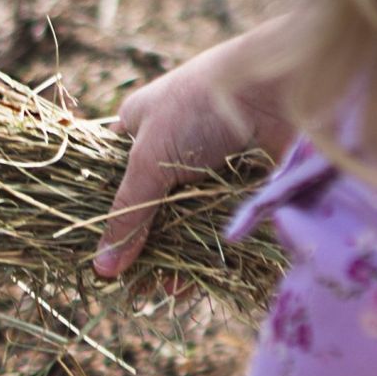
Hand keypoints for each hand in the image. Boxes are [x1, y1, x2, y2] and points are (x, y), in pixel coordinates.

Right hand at [96, 15, 299, 279]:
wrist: (281, 84)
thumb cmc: (201, 105)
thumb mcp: (149, 159)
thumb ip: (128, 215)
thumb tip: (104, 269)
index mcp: (138, 125)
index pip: (109, 177)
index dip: (101, 215)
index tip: (95, 255)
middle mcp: (169, 145)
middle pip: (145, 205)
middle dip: (137, 245)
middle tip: (127, 282)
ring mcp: (205, 164)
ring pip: (179, 219)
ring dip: (169, 255)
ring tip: (157, 290)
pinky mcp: (238, 181)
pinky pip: (212, 225)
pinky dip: (200, 253)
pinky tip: (187, 282)